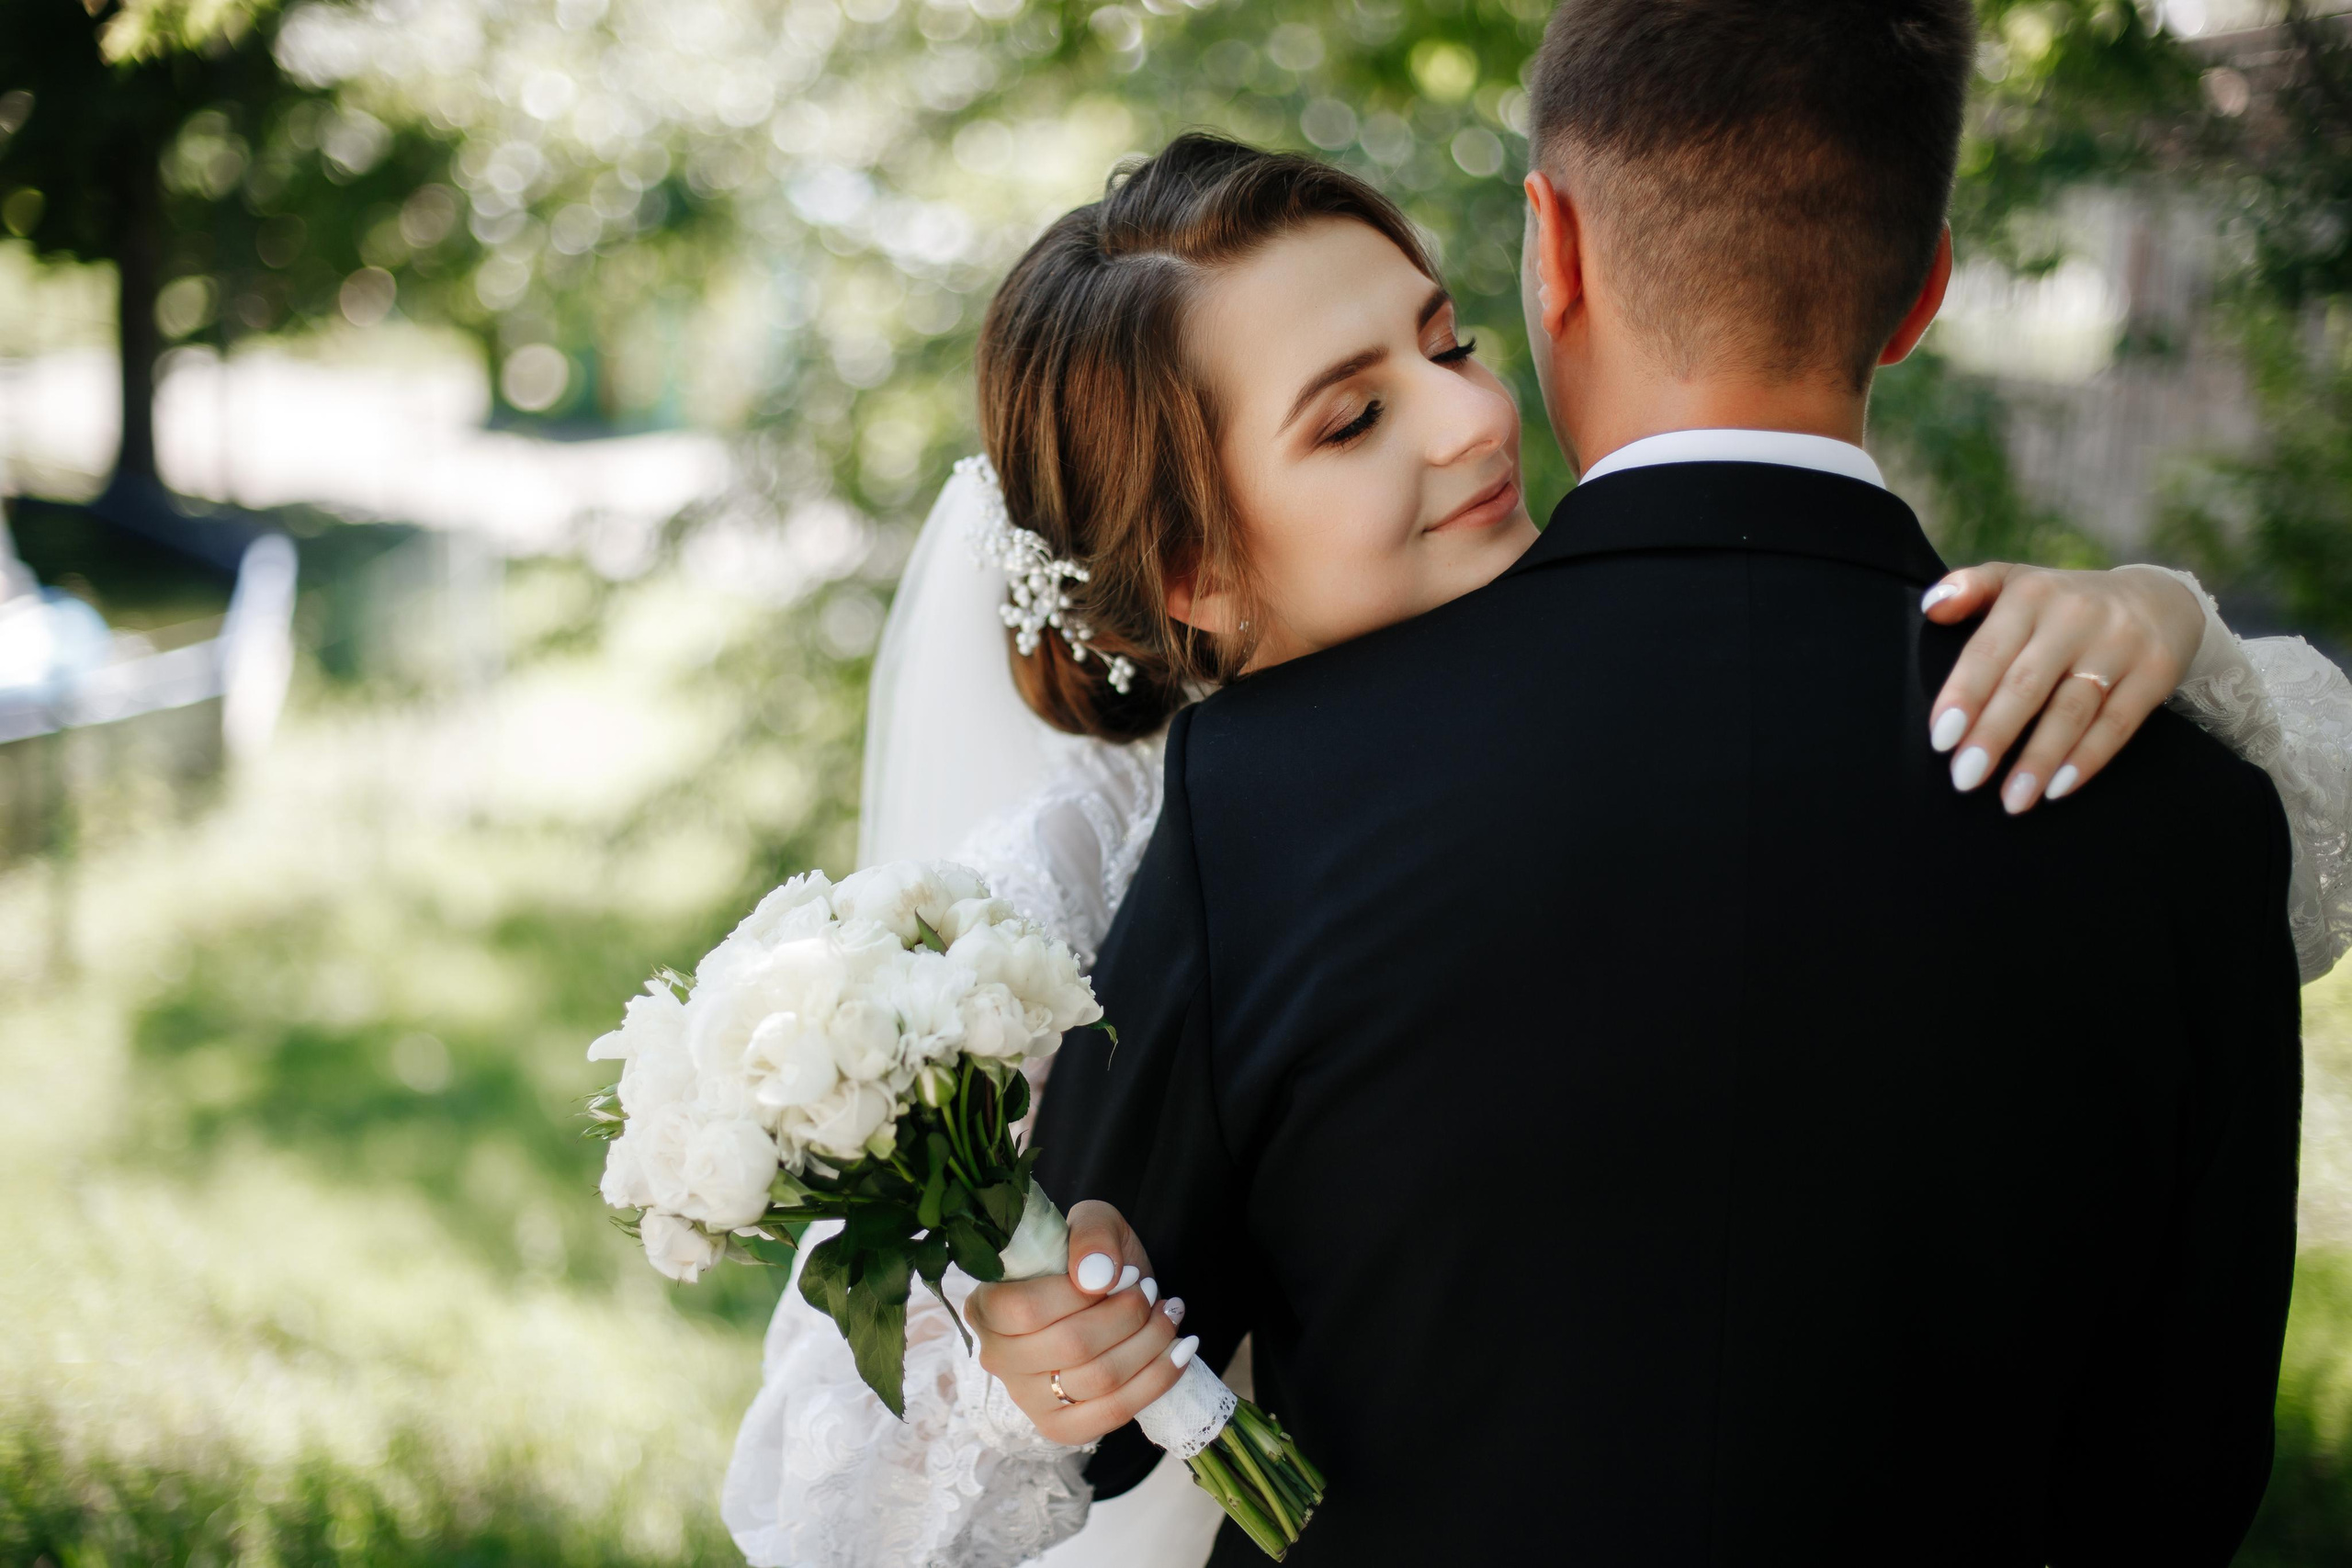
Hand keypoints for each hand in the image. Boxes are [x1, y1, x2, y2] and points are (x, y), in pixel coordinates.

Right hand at [964, 1199, 1191, 1444]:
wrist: (1109, 1297)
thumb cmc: (1091, 1260)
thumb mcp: (1092, 1222)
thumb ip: (1091, 1236)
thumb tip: (1097, 1277)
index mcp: (986, 1307)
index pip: (1027, 1310)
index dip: (1082, 1294)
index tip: (1125, 1275)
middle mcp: (997, 1358)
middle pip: (1072, 1346)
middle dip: (1128, 1315)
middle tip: (1151, 1290)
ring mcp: (1027, 1399)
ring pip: (1100, 1379)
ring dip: (1150, 1342)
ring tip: (1170, 1313)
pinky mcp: (1061, 1428)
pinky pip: (1114, 1413)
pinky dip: (1158, 1380)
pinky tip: (1180, 1350)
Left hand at [1922, 562, 2205, 813]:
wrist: (2159, 598)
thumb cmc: (2062, 602)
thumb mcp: (2015, 581)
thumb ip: (1969, 589)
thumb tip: (1930, 608)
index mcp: (2031, 595)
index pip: (1989, 650)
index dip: (1964, 695)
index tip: (1941, 739)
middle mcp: (2075, 617)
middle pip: (2027, 684)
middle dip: (1994, 735)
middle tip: (1965, 779)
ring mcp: (2119, 645)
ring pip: (2072, 709)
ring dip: (2039, 759)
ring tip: (2012, 800)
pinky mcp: (2155, 672)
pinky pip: (2118, 723)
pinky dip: (2088, 758)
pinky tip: (2058, 789)